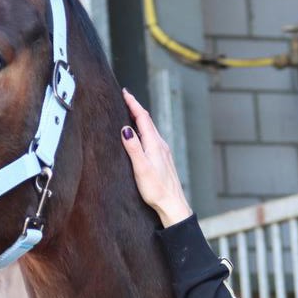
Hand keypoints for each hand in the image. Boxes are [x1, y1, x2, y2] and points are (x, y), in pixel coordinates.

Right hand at [119, 88, 192, 227]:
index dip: (133, 104)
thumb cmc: (156, 189)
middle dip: (136, 108)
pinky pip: (152, 139)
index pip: (143, 118)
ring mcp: (163, 152)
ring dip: (140, 119)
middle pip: (147, 121)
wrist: (172, 205)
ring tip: (130, 113)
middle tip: (125, 99)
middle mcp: (160, 145)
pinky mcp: (163, 160)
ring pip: (150, 130)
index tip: (124, 93)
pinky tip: (140, 137)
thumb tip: (125, 128)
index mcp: (155, 144)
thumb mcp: (141, 168)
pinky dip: (144, 131)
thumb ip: (133, 147)